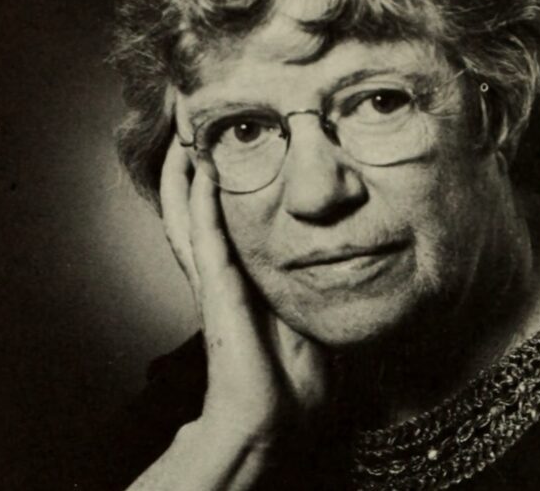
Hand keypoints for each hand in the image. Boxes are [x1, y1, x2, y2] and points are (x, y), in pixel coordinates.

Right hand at [159, 142, 328, 444]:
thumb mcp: (315, 310)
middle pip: (193, 206)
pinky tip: (201, 168)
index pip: (223, 215)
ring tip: (183, 132)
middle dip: (190, 165)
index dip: (217, 179)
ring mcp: (216, 278)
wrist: (276, 418)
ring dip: (184, 173)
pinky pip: (206, 236)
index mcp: (245, 272)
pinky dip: (201, 201)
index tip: (225, 139)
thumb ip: (322, 281)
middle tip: (189, 122)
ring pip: (188, 213)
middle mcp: (222, 269)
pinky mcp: (218, 290)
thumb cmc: (297, 373)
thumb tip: (356, 254)